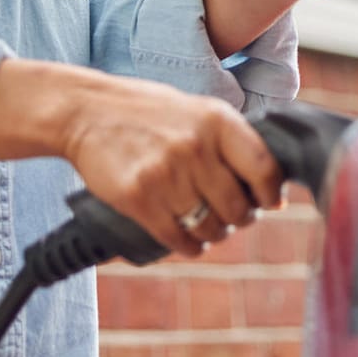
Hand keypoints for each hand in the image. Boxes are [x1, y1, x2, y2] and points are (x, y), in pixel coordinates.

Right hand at [60, 73, 283, 257]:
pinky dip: (188, 246)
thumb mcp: (197, 110)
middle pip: (237, 206)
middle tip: (234, 218)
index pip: (263, 168)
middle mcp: (195, 147)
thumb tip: (269, 185)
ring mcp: (166, 174)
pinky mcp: (138, 198)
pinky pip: (176, 238)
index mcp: (217, 121)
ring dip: (214, 234)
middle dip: (240, 219)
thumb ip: (229, 141)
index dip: (271, 193)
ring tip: (210, 229)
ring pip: (208, 227)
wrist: (87, 112)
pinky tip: (190, 242)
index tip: (269, 203)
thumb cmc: (148, 112)